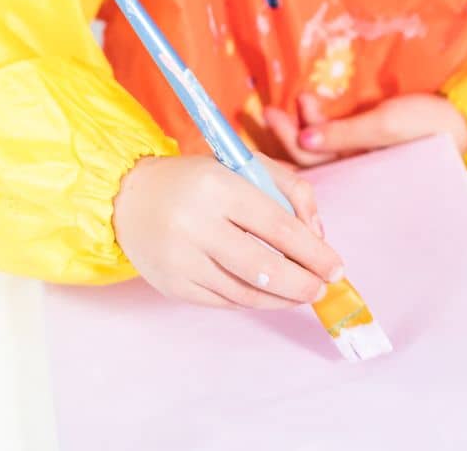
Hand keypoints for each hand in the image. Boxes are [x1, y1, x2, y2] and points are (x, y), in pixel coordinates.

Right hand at [112, 153, 344, 308]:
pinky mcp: (172, 285)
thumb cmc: (199, 179)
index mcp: (219, 187)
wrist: (130, 197)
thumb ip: (291, 190)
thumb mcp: (245, 165)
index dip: (314, 252)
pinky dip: (253, 301)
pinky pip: (224, 301)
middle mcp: (196, 224)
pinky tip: (269, 295)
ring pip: (245, 292)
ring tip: (301, 294)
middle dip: (302, 283)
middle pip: (264, 267)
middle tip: (322, 289)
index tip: (336, 267)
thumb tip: (318, 236)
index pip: (279, 227)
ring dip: (281, 298)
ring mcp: (181, 259)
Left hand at [264, 92, 466, 166]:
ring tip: (296, 100)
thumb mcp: (386, 125)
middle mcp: (353, 173)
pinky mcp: (361, 142)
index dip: (288, 152)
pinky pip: (331, 136)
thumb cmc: (429, 125)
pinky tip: (311, 104)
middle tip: (270, 112)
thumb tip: (303, 139)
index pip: (312, 175)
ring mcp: (355, 158)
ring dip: (303, 124)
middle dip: (288, 137)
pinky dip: (319, 120)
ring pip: (317, 147)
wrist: (462, 117)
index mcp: (360, 181)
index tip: (272, 122)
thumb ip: (345, 133)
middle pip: (309, 161)